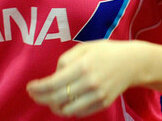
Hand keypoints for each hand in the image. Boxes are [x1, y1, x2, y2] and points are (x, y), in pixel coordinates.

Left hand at [26, 40, 142, 116]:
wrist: (132, 63)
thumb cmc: (104, 52)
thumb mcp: (83, 48)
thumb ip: (65, 60)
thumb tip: (54, 75)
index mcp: (82, 66)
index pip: (53, 83)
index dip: (38, 88)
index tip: (29, 87)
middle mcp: (89, 83)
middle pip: (57, 98)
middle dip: (41, 98)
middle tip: (33, 95)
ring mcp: (97, 95)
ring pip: (68, 109)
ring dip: (54, 107)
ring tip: (48, 100)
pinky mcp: (103, 104)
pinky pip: (80, 112)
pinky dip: (69, 110)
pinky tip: (63, 102)